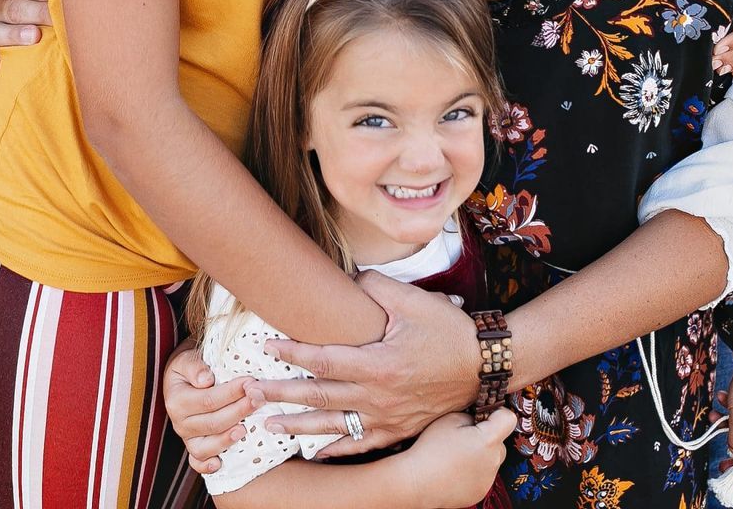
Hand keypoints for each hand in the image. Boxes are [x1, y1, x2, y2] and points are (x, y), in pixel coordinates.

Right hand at [160, 339, 253, 473]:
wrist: (183, 377)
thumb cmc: (189, 366)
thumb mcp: (186, 358)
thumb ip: (194, 366)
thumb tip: (206, 380)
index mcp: (177, 400)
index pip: (208, 400)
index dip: (231, 393)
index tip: (251, 382)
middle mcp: (179, 422)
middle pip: (212, 423)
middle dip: (239, 411)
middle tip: (259, 400)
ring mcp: (186, 438)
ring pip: (205, 447)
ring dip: (227, 439)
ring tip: (245, 429)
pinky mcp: (193, 448)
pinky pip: (197, 462)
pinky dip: (207, 466)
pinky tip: (220, 464)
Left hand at [253, 271, 476, 454]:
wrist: (483, 365)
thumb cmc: (447, 330)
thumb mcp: (413, 301)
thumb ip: (373, 288)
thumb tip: (346, 278)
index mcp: (377, 363)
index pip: (322, 360)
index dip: (291, 353)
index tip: (266, 347)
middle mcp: (377, 396)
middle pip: (318, 397)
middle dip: (280, 394)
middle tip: (249, 392)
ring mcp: (387, 417)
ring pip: (333, 426)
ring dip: (297, 427)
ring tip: (268, 426)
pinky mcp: (398, 430)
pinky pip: (362, 445)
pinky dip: (337, 451)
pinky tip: (316, 454)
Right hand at [399, 410, 516, 507]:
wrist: (418, 482)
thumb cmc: (431, 448)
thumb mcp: (450, 419)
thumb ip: (471, 417)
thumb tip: (479, 421)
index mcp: (487, 440)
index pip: (508, 419)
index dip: (498, 414)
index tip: (486, 416)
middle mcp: (493, 461)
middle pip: (499, 443)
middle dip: (486, 438)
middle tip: (463, 439)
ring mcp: (488, 479)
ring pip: (491, 460)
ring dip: (480, 456)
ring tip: (456, 457)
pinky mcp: (481, 492)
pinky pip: (483, 476)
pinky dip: (474, 472)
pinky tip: (455, 471)